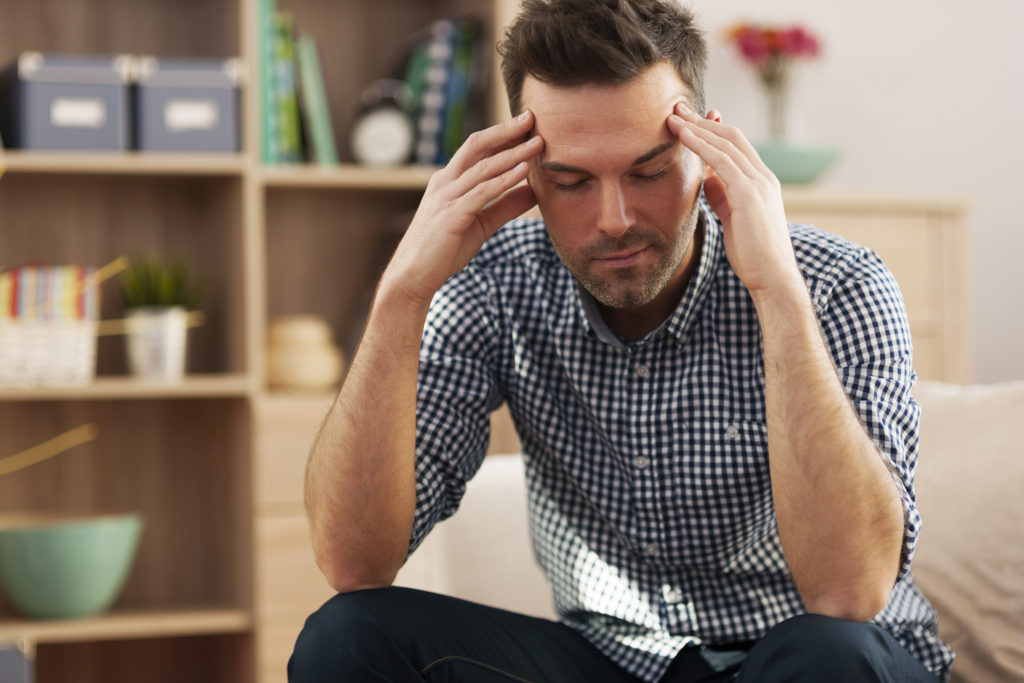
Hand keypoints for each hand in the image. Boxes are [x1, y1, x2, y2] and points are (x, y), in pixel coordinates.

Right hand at [384, 111, 544, 305]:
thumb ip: (505, 206)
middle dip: (505, 131)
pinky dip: (503, 181)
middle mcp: (444, 182)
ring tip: (537, 143)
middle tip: (531, 118)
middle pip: (477, 146)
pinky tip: (523, 172)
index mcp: (448, 181)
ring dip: (512, 154)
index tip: (525, 124)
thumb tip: (534, 193)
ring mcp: (446, 197)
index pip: (476, 149)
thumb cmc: (443, 250)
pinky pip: (481, 193)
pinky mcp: (451, 215)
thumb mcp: (481, 224)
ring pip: (483, 168)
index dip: (501, 134)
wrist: (413, 276)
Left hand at [666, 103, 801, 297]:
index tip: (689, 120)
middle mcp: (763, 177)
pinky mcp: (749, 193)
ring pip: (725, 143)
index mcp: (761, 182)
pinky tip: (682, 135)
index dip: (712, 130)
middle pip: (730, 137)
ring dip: (696, 127)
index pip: (736, 146)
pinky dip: (700, 144)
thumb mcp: (733, 217)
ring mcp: (758, 183)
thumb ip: (722, 195)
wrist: (772, 277)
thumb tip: (706, 177)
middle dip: (702, 121)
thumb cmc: (752, 253)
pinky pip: (721, 160)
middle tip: (676, 108)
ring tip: (672, 116)